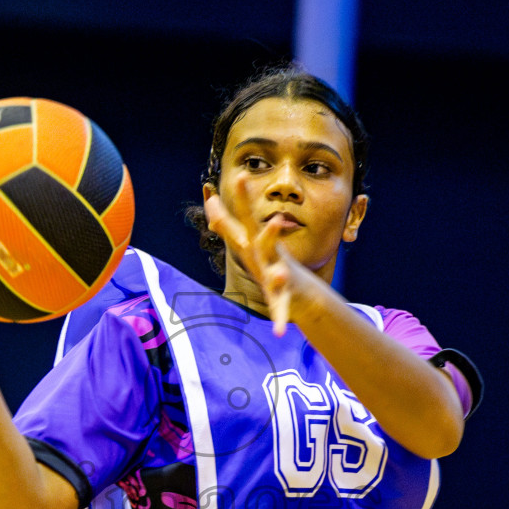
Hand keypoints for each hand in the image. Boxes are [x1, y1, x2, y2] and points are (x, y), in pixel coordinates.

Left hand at [204, 192, 312, 335]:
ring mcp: (279, 277)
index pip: (246, 219)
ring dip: (279, 275)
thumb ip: (226, 221)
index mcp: (257, 243)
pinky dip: (279, 320)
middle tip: (276, 221)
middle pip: (267, 243)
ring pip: (279, 275)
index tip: (240, 175)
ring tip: (280, 274)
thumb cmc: (267, 261)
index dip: (243, 200)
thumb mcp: (245, 241)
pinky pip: (281, 310)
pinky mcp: (283, 299)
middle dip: (272, 233)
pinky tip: (277, 332)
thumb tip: (209, 197)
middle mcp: (269, 257)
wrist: (299, 291)